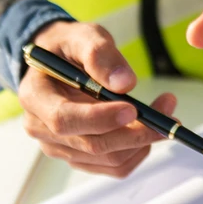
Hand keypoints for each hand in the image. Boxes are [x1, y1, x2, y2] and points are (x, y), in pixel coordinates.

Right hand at [19, 21, 175, 176]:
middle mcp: (42, 129)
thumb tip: (124, 84)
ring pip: (110, 159)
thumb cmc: (68, 48)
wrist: (59, 62)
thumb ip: (100, 55)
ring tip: (163, 112)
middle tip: (167, 110)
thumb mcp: (82, 37)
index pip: (65, 120)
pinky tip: (147, 128)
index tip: (133, 108)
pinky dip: (139, 150)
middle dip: (136, 131)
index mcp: (35, 97)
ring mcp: (61, 147)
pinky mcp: (81, 158)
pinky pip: (116, 166)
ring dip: (144, 140)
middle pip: (93, 145)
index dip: (100, 119)